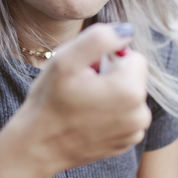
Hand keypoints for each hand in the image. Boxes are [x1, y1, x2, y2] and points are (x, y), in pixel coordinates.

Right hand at [15, 23, 150, 171]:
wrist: (37, 146)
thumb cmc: (49, 101)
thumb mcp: (66, 59)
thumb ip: (100, 38)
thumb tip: (127, 31)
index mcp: (130, 90)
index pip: (134, 56)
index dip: (109, 58)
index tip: (88, 71)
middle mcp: (140, 114)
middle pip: (134, 77)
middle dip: (112, 75)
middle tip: (84, 86)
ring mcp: (134, 132)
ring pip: (130, 96)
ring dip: (112, 94)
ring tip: (85, 103)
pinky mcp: (126, 143)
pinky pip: (126, 116)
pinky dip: (112, 113)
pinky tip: (88, 118)